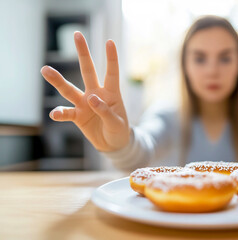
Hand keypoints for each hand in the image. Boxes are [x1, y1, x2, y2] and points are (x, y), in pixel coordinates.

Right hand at [41, 32, 129, 151]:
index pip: (111, 73)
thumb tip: (91, 99)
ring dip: (58, 81)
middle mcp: (96, 94)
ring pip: (69, 89)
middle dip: (83, 53)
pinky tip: (55, 114)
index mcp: (111, 93)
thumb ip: (106, 111)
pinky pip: (66, 113)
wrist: (112, 144)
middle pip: (87, 71)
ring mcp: (84, 104)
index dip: (111, 58)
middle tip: (76, 34)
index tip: (109, 41)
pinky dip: (60, 113)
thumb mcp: (117, 123)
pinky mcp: (77, 116)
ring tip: (45, 70)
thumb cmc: (119, 130)